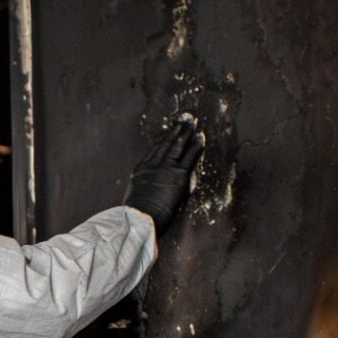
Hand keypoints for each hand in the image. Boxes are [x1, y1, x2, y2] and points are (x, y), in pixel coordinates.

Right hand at [122, 114, 206, 231]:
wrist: (140, 218)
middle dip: (175, 131)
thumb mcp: (137, 198)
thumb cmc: (137, 215)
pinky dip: (196, 147)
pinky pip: (189, 157)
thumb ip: (146, 190)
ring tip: (192, 122)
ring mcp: (165, 169)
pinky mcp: (178, 175)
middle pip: (165, 143)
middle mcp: (152, 166)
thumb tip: (152, 193)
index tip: (168, 131)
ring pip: (177, 146)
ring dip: (186, 133)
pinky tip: (201, 138)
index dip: (162, 139)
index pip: (154, 150)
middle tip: (182, 120)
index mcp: (141, 171)